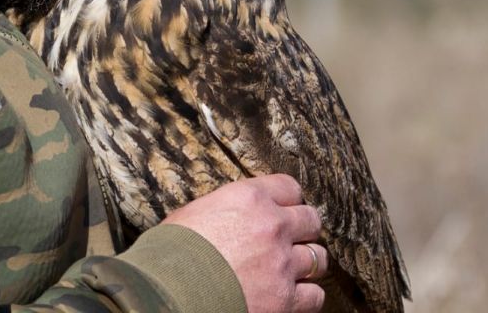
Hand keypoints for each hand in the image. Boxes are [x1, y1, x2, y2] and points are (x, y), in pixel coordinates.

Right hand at [162, 174, 327, 312]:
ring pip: (318, 258)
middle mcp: (272, 226)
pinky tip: (290, 296)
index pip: (289, 187)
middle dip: (303, 230)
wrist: (169, 291)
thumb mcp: (196, 213)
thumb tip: (232, 217)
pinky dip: (305, 297)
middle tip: (289, 242)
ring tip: (288, 271)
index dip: (287, 201)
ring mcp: (283, 264)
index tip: (283, 210)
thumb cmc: (170, 253)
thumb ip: (226, 210)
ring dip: (305, 264)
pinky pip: (315, 296)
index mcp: (249, 198)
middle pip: (311, 220)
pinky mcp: (286, 300)